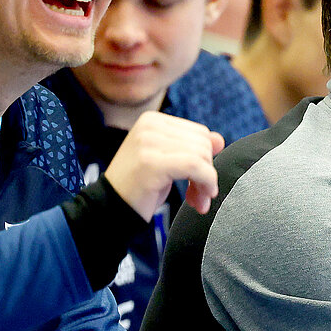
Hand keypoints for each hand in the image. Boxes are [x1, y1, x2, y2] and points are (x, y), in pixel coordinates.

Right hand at [103, 111, 224, 219]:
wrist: (110, 209)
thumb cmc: (140, 188)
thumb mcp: (169, 163)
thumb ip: (192, 149)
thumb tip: (220, 139)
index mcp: (153, 120)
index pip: (199, 133)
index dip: (206, 160)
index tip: (198, 184)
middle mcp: (150, 125)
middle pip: (203, 144)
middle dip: (207, 173)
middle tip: (198, 196)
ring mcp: (149, 142)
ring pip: (202, 155)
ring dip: (206, 183)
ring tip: (196, 200)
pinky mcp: (152, 161)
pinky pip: (195, 166)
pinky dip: (205, 184)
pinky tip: (199, 201)